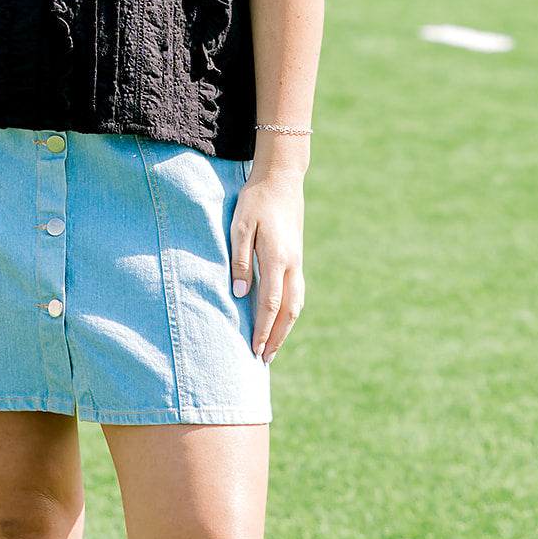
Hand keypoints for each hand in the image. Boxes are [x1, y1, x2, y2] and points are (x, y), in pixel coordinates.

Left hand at [229, 171, 304, 362]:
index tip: (255, 350)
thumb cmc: (256, 200)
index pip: (270, 304)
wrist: (282, 178)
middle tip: (264, 359)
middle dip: (276, 337)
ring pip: (297, 304)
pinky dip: (290, 312)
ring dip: (285, 328)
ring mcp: (297, 261)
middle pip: (288, 311)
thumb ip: (239, 259)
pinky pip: (298, 292)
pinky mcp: (297, 257)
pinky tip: (281, 318)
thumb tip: (240, 294)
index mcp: (276, 258)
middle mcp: (292, 264)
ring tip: (273, 346)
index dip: (262, 329)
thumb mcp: (240, 225)